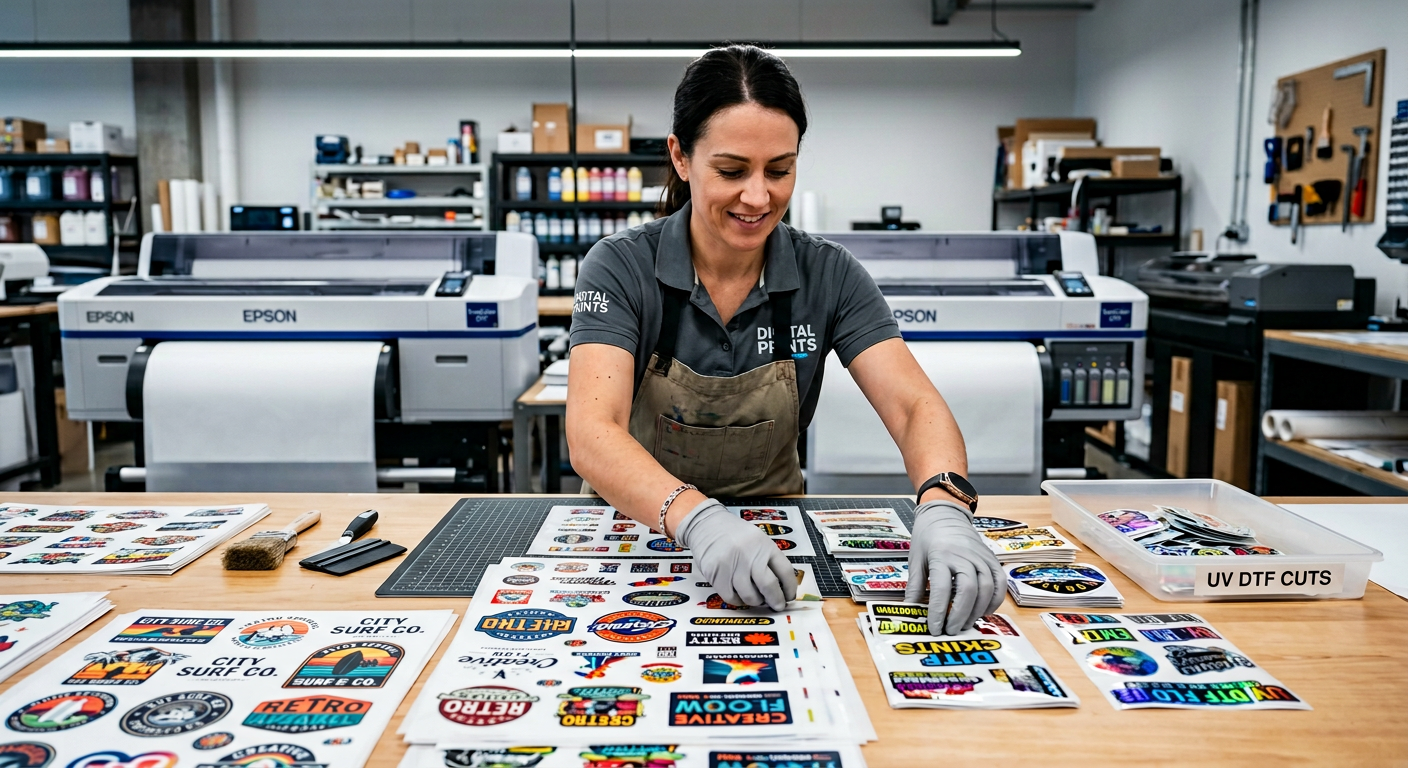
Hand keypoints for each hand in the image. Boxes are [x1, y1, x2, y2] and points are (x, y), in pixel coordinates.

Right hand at [676, 498, 796, 610]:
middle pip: (769, 586)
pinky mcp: (716, 574)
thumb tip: (780, 586)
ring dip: (755, 601)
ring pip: (749, 596)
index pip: (784, 570)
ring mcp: (732, 565)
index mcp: (764, 545)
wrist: (706, 524)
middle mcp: (749, 555)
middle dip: (776, 600)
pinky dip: (737, 600)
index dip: (790, 587)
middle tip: (777, 605)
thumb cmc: (734, 533)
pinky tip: (739, 595)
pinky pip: (731, 597)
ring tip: (755, 598)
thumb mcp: (756, 539)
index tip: (789, 596)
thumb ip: (767, 559)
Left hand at [904, 501, 1004, 634]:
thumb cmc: (927, 537)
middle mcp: (963, 555)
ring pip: (987, 589)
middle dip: (960, 615)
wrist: (945, 514)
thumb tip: (910, 611)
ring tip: (964, 624)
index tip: (934, 628)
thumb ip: (915, 586)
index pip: (941, 588)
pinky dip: (994, 601)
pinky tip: (982, 612)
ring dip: (977, 611)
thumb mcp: (916, 559)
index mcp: (941, 555)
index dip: (938, 612)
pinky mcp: (992, 559)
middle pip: (968, 590)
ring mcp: (981, 557)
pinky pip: (999, 583)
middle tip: (951, 630)